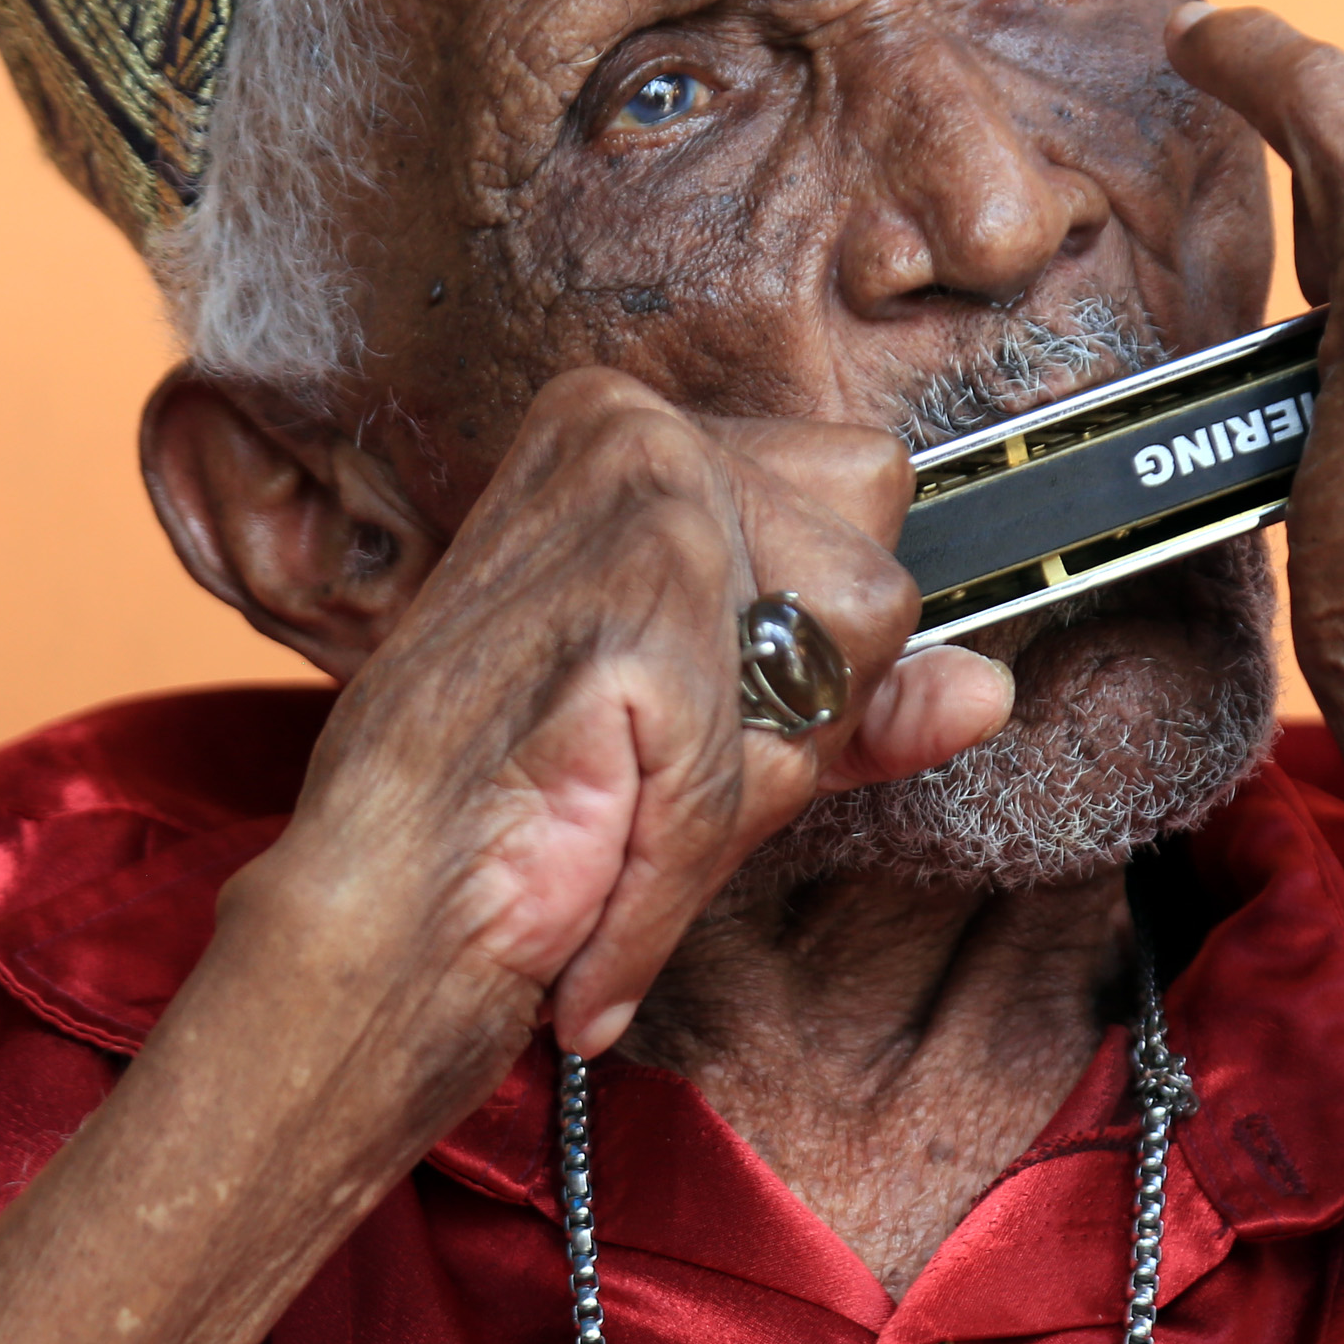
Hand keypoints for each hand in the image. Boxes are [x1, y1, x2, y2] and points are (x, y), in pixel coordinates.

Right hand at [243, 369, 1012, 1060]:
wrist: (357, 921)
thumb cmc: (506, 808)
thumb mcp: (711, 728)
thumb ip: (847, 695)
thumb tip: (986, 687)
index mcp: (634, 422)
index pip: (859, 488)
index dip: (811, 633)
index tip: (716, 699)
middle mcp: (635, 431)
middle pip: (875, 568)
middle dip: (793, 698)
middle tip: (648, 755)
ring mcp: (638, 510)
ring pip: (847, 654)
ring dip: (746, 777)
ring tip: (617, 795)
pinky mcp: (636, 621)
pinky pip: (756, 778)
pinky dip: (679, 874)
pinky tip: (596, 885)